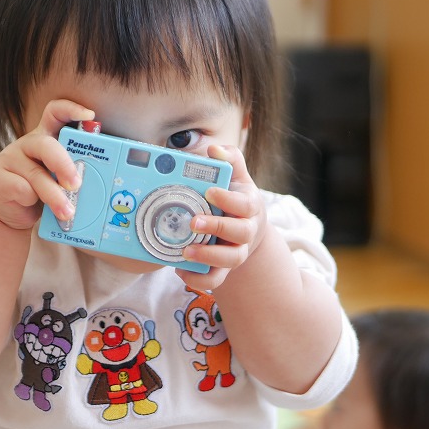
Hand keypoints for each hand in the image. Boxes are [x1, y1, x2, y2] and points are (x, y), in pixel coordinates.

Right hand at [0, 99, 93, 230]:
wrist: (13, 213)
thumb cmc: (42, 192)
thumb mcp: (59, 179)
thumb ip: (73, 174)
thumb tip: (97, 184)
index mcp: (47, 137)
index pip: (56, 113)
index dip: (71, 109)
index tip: (89, 115)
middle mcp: (28, 143)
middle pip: (46, 145)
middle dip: (64, 165)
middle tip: (76, 184)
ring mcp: (10, 158)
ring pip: (36, 174)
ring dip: (54, 196)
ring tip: (67, 212)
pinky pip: (21, 189)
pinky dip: (31, 201)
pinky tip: (32, 205)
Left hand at [178, 145, 267, 290]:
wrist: (244, 227)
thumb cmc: (235, 197)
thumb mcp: (236, 176)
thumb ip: (229, 159)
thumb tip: (214, 149)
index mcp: (249, 206)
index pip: (245, 205)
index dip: (228, 200)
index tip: (209, 191)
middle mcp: (246, 230)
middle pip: (240, 233)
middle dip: (217, 228)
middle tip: (193, 222)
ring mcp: (237, 251)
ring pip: (231, 260)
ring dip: (208, 256)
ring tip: (185, 251)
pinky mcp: (224, 268)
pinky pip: (216, 280)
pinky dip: (199, 279)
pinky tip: (180, 270)